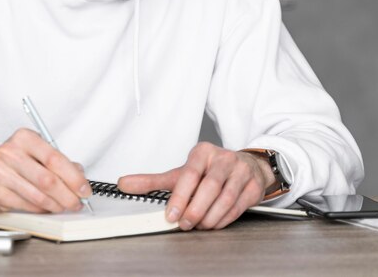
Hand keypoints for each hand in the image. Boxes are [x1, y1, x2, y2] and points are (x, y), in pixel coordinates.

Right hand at [0, 128, 90, 212]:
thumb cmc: (12, 162)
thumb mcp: (34, 152)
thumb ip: (58, 161)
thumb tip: (79, 175)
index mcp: (24, 137)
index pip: (54, 157)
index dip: (73, 176)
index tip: (84, 187)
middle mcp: (10, 152)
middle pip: (47, 179)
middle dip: (68, 194)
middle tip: (78, 201)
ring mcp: (1, 173)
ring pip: (38, 195)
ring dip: (57, 204)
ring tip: (65, 205)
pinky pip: (27, 206)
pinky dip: (42, 209)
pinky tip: (48, 207)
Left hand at [117, 142, 273, 229]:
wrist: (245, 167)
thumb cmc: (209, 171)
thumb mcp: (181, 173)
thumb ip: (153, 181)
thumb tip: (124, 184)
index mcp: (202, 152)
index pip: (189, 173)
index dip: (179, 196)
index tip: (170, 214)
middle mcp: (222, 158)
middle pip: (209, 187)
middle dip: (194, 210)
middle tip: (184, 223)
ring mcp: (240, 171)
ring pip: (225, 198)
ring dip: (209, 217)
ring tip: (198, 225)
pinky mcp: (253, 186)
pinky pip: (237, 207)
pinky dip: (223, 220)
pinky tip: (213, 223)